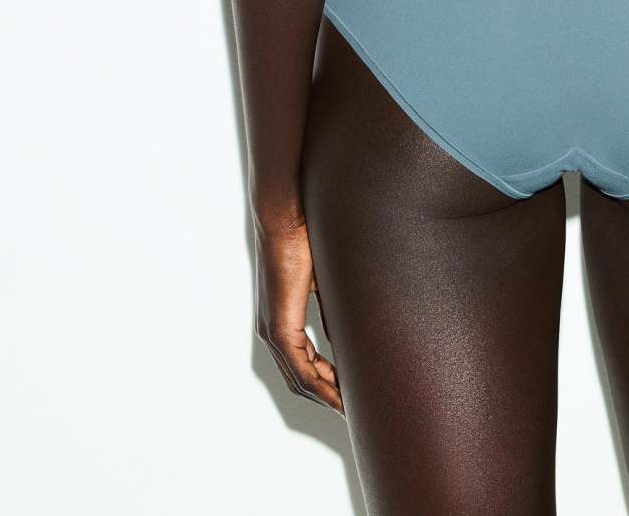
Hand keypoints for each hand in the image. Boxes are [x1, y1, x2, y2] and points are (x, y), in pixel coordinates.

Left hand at [254, 215, 342, 412]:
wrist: (287, 215)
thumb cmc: (306, 238)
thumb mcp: (326, 281)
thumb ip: (336, 308)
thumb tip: (356, 332)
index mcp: (281, 320)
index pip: (304, 365)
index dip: (327, 383)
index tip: (350, 394)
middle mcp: (272, 331)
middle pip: (301, 381)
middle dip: (328, 399)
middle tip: (354, 412)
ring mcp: (273, 331)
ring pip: (301, 380)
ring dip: (327, 398)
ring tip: (352, 410)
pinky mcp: (280, 326)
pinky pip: (301, 369)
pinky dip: (321, 386)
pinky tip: (341, 395)